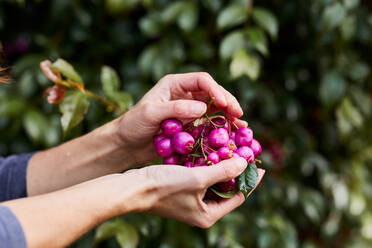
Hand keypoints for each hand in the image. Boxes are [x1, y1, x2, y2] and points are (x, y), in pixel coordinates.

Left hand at [115, 72, 246, 165]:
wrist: (126, 144)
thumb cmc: (133, 125)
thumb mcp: (151, 113)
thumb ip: (175, 108)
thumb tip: (203, 107)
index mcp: (174, 84)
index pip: (201, 80)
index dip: (216, 89)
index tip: (225, 103)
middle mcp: (184, 94)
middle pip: (212, 93)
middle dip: (227, 102)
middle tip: (238, 114)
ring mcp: (189, 110)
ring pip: (214, 108)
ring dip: (228, 115)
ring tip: (242, 125)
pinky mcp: (190, 126)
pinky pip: (209, 124)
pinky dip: (221, 127)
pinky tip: (233, 132)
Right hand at [132, 157, 264, 227]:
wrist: (131, 188)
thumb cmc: (164, 187)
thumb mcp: (197, 178)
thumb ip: (222, 171)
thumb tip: (244, 163)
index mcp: (208, 215)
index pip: (238, 197)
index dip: (250, 180)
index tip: (260, 166)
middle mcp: (200, 211)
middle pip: (226, 190)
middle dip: (235, 171)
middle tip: (244, 154)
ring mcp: (190, 202)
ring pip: (213, 182)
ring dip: (220, 166)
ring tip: (230, 149)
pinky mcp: (181, 192)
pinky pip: (200, 178)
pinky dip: (206, 165)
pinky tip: (209, 151)